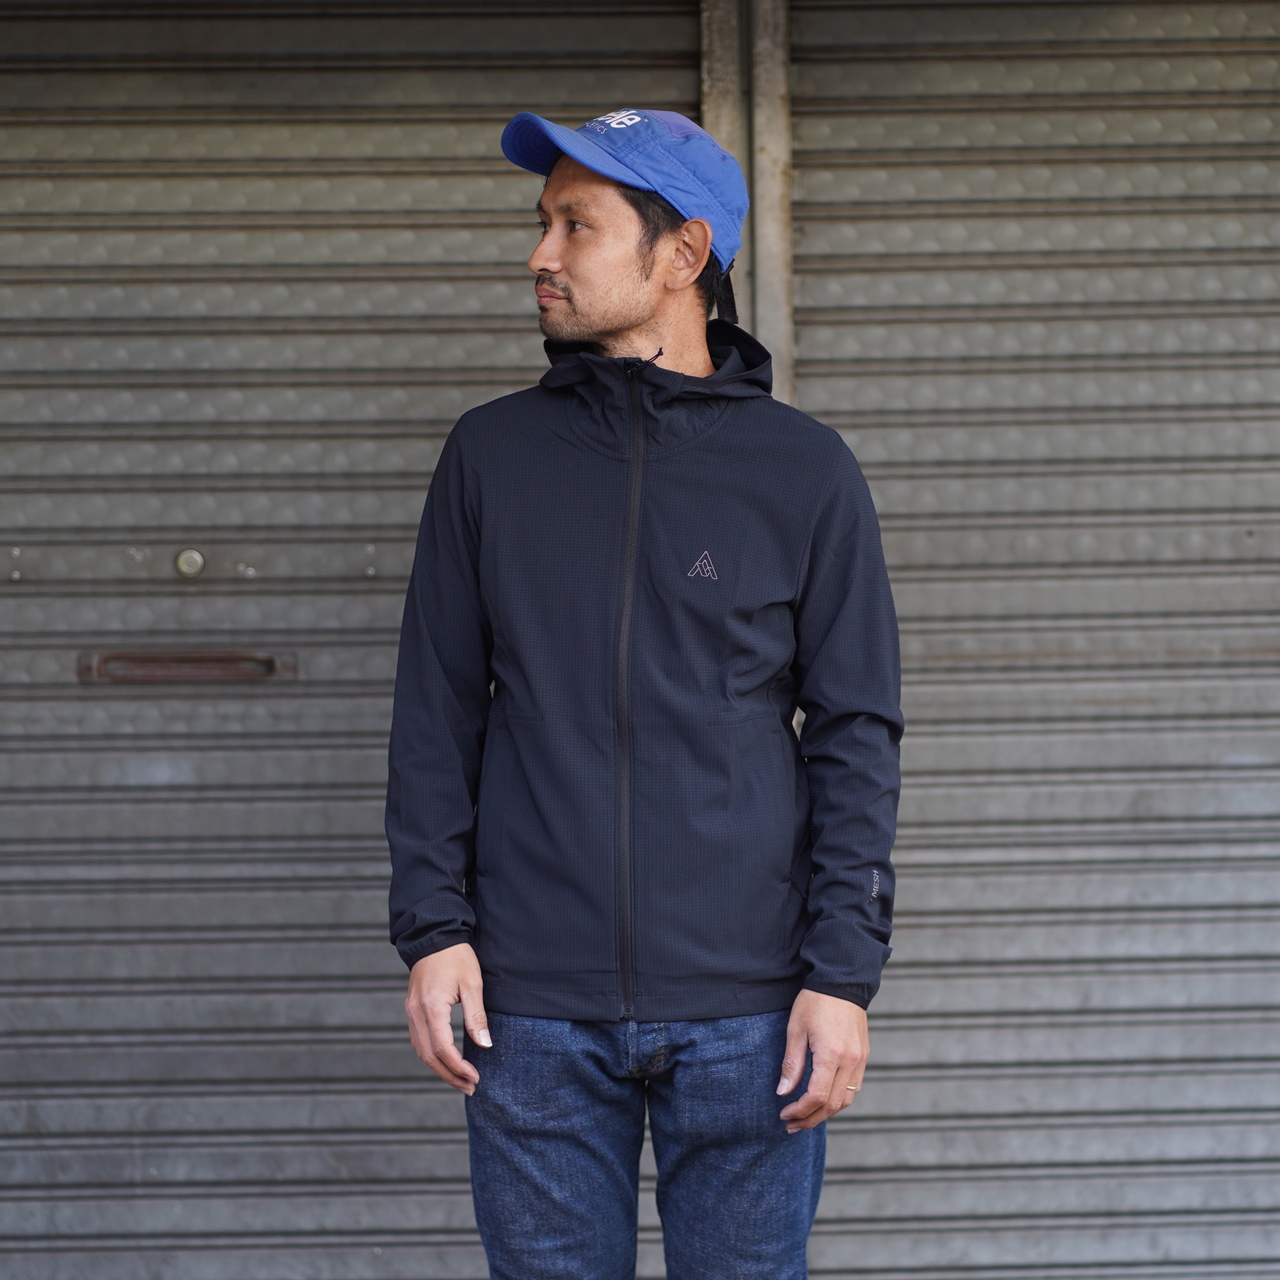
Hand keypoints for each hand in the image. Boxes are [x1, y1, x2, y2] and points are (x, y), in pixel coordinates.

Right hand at [404, 942, 490, 1094]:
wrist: (434, 936)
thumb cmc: (456, 957)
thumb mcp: (473, 983)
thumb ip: (476, 1016)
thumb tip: (485, 1045)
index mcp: (432, 1007)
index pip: (443, 1049)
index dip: (459, 1067)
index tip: (475, 1077)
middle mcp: (416, 1013)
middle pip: (429, 1056)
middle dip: (449, 1075)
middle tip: (470, 1087)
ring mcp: (410, 1012)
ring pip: (421, 1051)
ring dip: (440, 1069)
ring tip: (460, 1080)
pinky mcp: (411, 1009)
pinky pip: (419, 1040)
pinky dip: (432, 1055)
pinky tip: (446, 1061)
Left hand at [776, 989, 868, 1132]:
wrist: (842, 982)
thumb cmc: (815, 1002)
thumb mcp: (796, 1029)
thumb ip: (792, 1063)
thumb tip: (783, 1092)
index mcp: (831, 1055)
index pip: (816, 1097)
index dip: (799, 1111)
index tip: (783, 1113)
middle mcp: (850, 1062)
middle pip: (832, 1105)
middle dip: (810, 1119)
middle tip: (791, 1124)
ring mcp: (860, 1061)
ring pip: (845, 1101)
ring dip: (825, 1113)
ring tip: (804, 1117)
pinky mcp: (863, 1057)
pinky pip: (853, 1089)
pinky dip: (837, 1100)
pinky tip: (822, 1100)